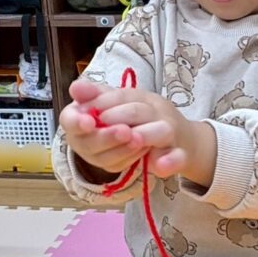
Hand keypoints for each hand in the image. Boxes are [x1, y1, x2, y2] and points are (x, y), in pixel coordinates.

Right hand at [58, 80, 147, 175]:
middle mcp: (79, 140)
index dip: (77, 123)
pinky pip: (119, 164)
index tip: (90, 121)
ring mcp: (94, 155)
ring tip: (138, 139)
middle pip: (88, 144)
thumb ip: (89, 90)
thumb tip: (77, 86)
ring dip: (122, 149)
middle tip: (125, 131)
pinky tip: (144, 146)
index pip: (69, 122)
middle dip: (107, 138)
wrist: (127, 117)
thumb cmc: (109, 104)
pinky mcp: (110, 165)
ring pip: (104, 158)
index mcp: (72, 120)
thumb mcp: (101, 93)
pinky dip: (131, 156)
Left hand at [70, 79, 215, 184]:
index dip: (100, 103)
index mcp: (142, 98)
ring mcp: (172, 133)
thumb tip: (75, 89)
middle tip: (93, 129)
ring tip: (129, 139)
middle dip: (115, 119)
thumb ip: (98, 99)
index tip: (82, 115)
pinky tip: (158, 166)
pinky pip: (178, 157)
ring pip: (161, 130)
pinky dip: (169, 162)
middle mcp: (159, 111)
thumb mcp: (121, 108)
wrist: (182, 140)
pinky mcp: (181, 154)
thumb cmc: (143, 123)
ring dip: (145, 134)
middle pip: (138, 111)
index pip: (121, 95)